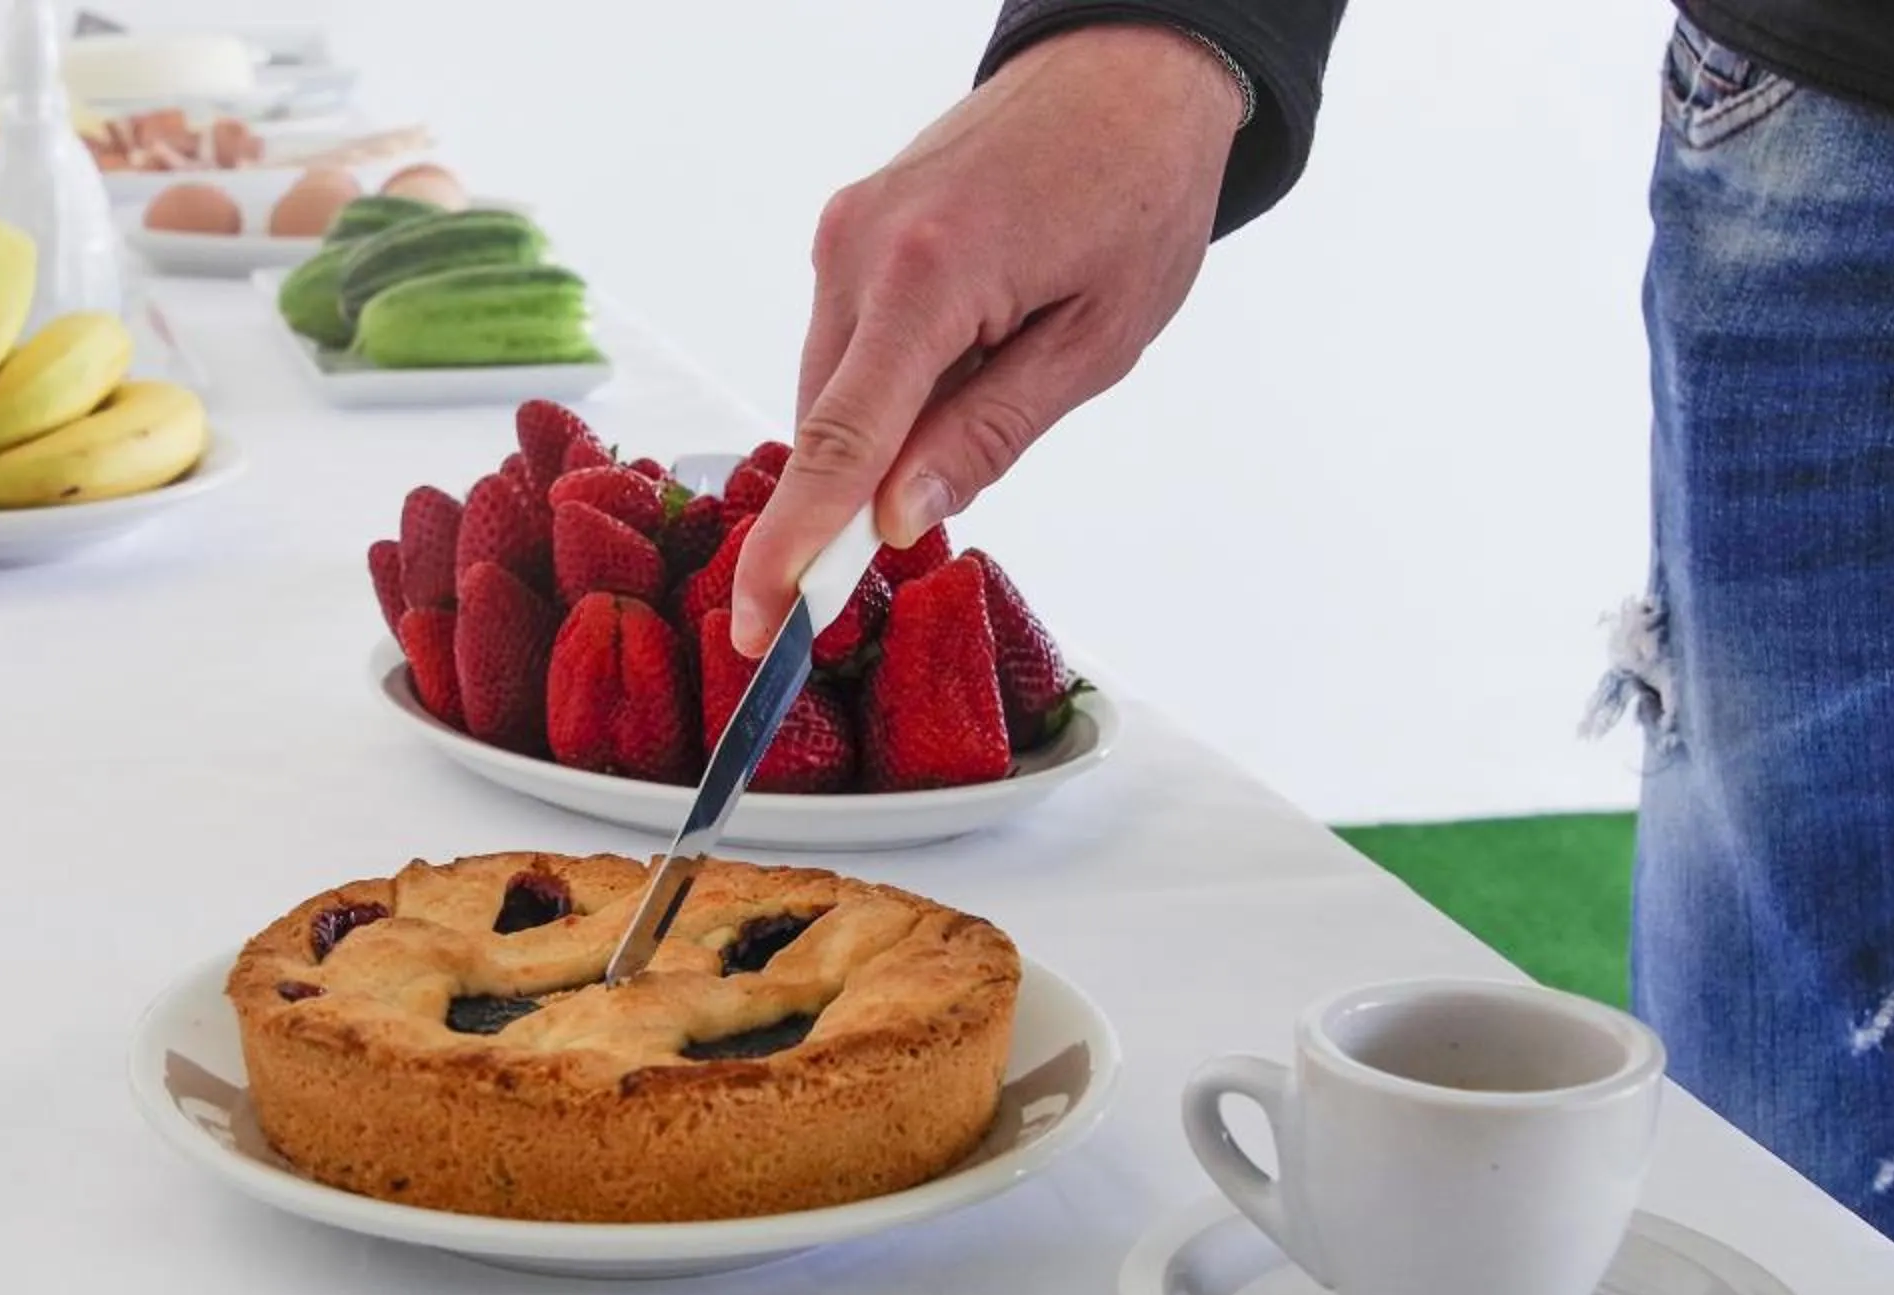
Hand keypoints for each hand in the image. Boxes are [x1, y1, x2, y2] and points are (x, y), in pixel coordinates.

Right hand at [729, 25, 1241, 654]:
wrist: (1128, 70)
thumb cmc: (1137, 195)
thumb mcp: (1095, 343)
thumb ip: (987, 435)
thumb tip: (897, 520)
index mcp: (927, 274)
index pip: (836, 443)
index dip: (790, 548)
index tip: (755, 624)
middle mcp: (859, 247)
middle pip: (826, 425)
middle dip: (856, 498)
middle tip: (926, 529)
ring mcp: (843, 231)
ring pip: (830, 388)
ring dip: (880, 432)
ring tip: (993, 377)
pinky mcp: (848, 227)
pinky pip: (844, 344)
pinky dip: (883, 384)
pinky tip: (964, 353)